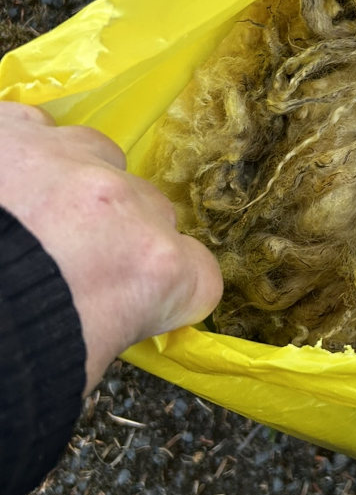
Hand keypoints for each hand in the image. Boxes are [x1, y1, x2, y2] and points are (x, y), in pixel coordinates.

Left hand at [0, 101, 221, 392]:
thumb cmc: (9, 356)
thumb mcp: (79, 365)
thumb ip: (109, 326)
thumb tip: (97, 321)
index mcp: (151, 269)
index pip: (198, 276)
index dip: (166, 296)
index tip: (135, 311)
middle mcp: (120, 202)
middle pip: (149, 212)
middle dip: (118, 238)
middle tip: (67, 273)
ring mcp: (62, 159)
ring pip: (99, 156)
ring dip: (78, 185)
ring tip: (32, 220)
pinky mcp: (7, 131)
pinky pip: (34, 128)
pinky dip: (23, 152)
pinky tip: (3, 186)